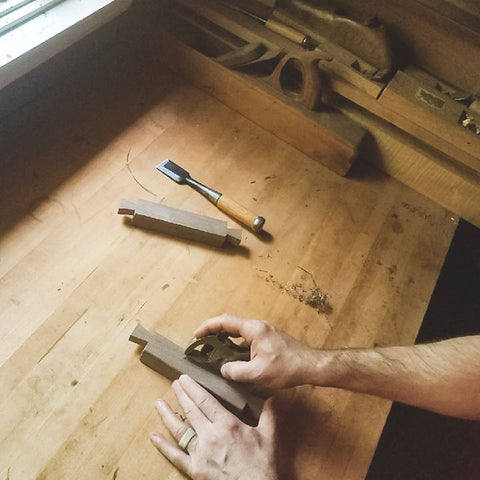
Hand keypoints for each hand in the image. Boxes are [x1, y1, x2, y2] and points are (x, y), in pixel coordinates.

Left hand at [150, 375, 277, 479]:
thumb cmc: (263, 466)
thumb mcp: (269, 436)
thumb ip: (268, 414)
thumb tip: (271, 397)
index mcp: (227, 424)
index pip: (205, 401)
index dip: (193, 388)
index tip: (185, 378)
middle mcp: (210, 436)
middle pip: (191, 410)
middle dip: (181, 395)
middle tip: (174, 383)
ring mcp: (201, 453)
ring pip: (180, 430)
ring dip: (168, 414)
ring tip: (159, 403)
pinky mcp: (195, 470)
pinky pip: (175, 456)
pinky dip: (163, 446)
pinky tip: (153, 436)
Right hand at [194, 314, 314, 389]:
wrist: (310, 366)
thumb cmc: (286, 368)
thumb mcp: (257, 374)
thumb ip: (235, 371)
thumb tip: (224, 369)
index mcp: (253, 329)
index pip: (225, 322)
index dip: (208, 326)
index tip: (196, 335)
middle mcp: (258, 326)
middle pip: (231, 324)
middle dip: (214, 331)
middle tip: (202, 343)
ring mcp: (264, 332)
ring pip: (239, 332)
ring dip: (225, 339)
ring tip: (214, 351)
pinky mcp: (269, 339)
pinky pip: (247, 338)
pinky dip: (236, 344)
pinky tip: (234, 357)